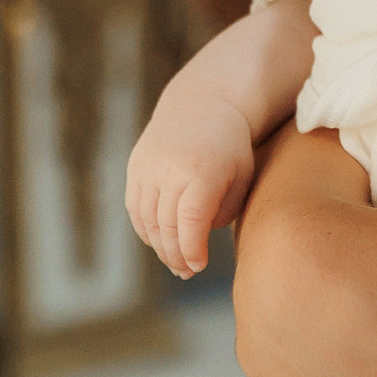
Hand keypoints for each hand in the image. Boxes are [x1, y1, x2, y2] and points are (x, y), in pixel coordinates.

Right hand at [124, 91, 256, 276]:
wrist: (202, 104)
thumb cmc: (230, 147)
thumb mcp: (242, 176)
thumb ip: (226, 211)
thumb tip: (200, 239)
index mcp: (201, 173)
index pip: (190, 223)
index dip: (192, 250)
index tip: (199, 267)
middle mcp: (169, 171)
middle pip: (166, 226)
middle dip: (176, 255)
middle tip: (187, 272)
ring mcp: (148, 169)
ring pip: (147, 221)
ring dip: (159, 247)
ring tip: (175, 262)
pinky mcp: (135, 168)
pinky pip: (135, 208)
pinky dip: (145, 229)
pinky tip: (159, 240)